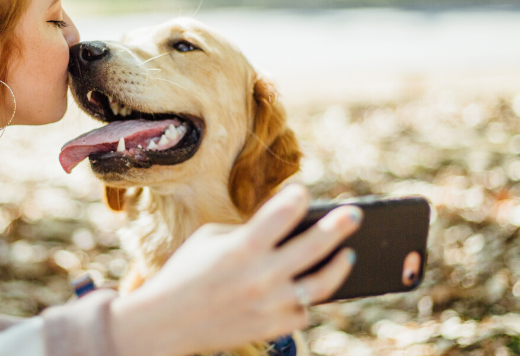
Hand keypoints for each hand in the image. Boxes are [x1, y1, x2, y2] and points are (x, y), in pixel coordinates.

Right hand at [109, 185, 360, 355]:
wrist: (164, 323)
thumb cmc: (186, 273)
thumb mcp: (209, 240)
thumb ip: (248, 230)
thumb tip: (286, 225)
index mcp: (243, 247)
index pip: (285, 212)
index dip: (297, 197)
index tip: (303, 192)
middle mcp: (261, 275)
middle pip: (315, 245)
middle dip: (339, 226)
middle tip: (354, 214)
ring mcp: (270, 304)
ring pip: (321, 284)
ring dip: (339, 266)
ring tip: (349, 255)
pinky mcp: (271, 328)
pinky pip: (302, 311)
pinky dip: (303, 300)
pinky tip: (307, 288)